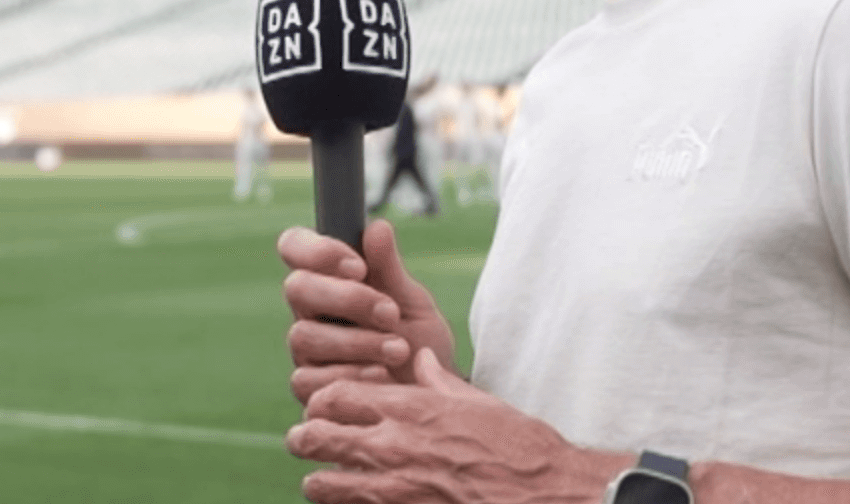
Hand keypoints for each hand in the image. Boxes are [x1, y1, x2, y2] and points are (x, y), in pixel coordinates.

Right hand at [280, 220, 457, 404]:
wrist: (430, 393)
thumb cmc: (419, 340)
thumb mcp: (413, 301)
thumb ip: (390, 268)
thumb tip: (377, 227)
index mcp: (328, 279)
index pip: (294, 245)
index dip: (317, 250)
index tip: (359, 267)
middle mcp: (309, 312)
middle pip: (297, 288)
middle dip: (347, 299)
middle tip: (390, 313)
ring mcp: (306, 351)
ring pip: (304, 335)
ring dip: (357, 341)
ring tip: (400, 349)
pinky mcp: (309, 389)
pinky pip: (310, 379)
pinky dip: (351, 375)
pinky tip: (381, 376)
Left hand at [288, 346, 619, 503]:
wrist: (544, 493)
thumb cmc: (518, 445)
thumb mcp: (479, 401)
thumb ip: (438, 381)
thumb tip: (420, 360)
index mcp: (412, 407)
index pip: (336, 394)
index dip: (323, 399)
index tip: (324, 405)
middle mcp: (394, 445)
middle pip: (317, 436)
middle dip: (306, 438)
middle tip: (305, 440)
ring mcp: (394, 487)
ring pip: (322, 482)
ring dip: (320, 479)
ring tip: (322, 479)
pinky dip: (347, 503)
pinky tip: (353, 500)